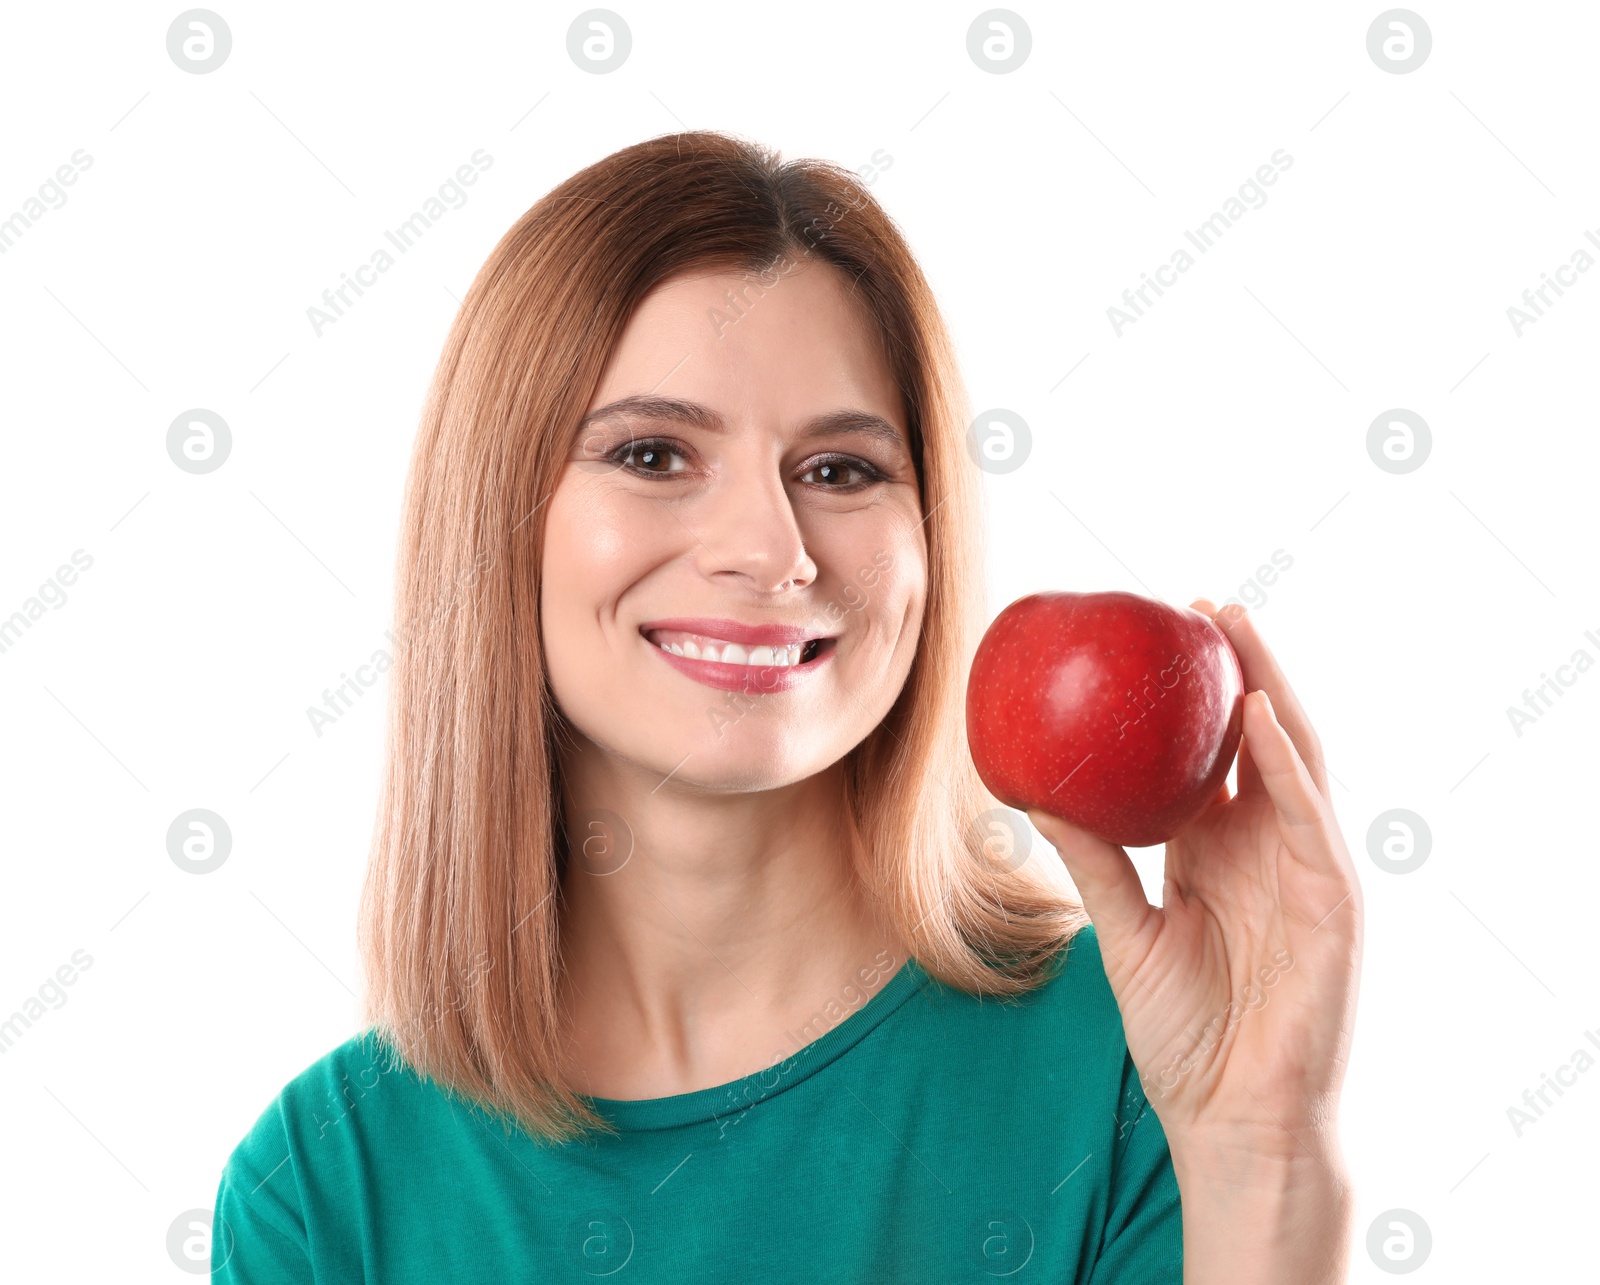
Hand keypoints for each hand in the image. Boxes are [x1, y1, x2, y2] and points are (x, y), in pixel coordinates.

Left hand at [1027, 599, 1362, 1163]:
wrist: (1232, 1116)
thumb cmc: (1185, 1035)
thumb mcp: (1125, 933)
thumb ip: (1092, 863)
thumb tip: (1034, 797)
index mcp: (1218, 853)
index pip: (1212, 758)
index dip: (1194, 700)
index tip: (1158, 640)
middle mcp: (1266, 849)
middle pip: (1258, 739)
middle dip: (1238, 670)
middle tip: (1198, 607)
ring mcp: (1305, 870)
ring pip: (1294, 759)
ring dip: (1268, 689)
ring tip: (1233, 628)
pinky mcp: (1333, 901)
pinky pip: (1310, 817)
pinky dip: (1286, 763)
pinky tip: (1258, 714)